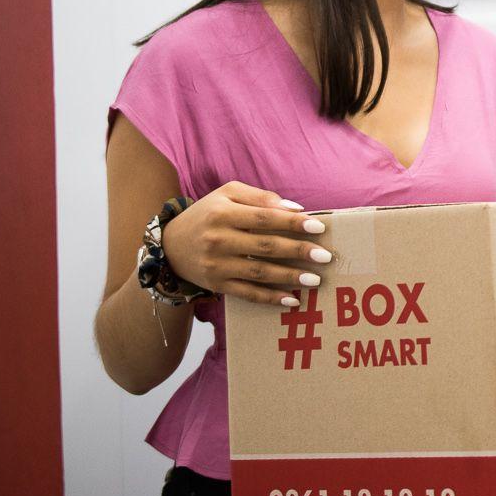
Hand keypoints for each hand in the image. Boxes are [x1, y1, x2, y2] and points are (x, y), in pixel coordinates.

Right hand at [160, 181, 332, 307]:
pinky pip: (248, 293)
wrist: (170, 246)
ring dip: (290, 277)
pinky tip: (293, 300)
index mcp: (222, 213)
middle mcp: (218, 240)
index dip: (292, 223)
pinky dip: (271, 298)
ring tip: (316, 279)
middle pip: (265, 246)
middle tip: (325, 256)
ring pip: (259, 272)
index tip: (319, 227)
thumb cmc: (207, 215)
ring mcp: (217, 265)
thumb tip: (297, 208)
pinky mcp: (217, 285)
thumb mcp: (227, 195)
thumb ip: (260, 197)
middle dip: (298, 251)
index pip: (264, 218)